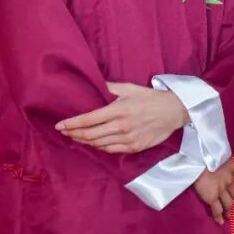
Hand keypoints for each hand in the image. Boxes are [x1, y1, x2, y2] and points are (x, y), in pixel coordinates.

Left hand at [55, 82, 188, 153]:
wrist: (174, 112)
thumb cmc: (152, 98)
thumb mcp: (131, 88)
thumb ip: (110, 87)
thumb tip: (95, 83)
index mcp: (119, 110)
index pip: (88, 120)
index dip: (71, 124)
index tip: (59, 125)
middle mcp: (121, 127)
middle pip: (90, 135)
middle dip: (73, 134)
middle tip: (64, 132)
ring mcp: (128, 139)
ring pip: (99, 144)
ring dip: (84, 141)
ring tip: (76, 137)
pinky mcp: (134, 147)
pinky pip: (111, 150)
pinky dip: (99, 147)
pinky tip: (94, 143)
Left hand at [194, 159, 233, 225]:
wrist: (204, 152)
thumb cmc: (193, 168)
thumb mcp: (193, 184)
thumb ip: (201, 191)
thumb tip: (203, 194)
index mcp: (211, 195)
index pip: (217, 210)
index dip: (219, 218)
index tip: (221, 223)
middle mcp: (222, 189)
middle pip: (228, 203)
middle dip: (228, 211)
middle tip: (228, 216)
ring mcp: (229, 178)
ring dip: (232, 198)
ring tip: (232, 200)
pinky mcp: (232, 168)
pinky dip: (232, 180)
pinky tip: (231, 180)